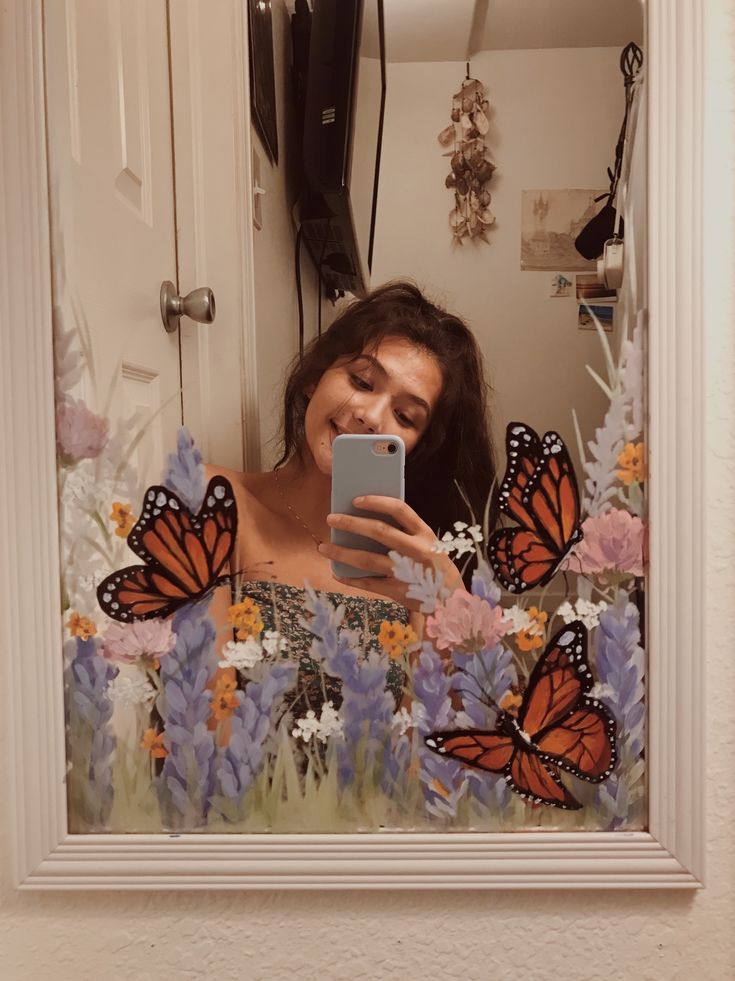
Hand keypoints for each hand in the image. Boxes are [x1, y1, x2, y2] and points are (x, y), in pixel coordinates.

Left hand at [317, 495, 464, 610]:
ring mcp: (406, 572)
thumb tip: (367, 522)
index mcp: (425, 534)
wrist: (451, 601)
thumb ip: (406, 534)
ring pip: (367, 559)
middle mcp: (416, 551)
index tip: (355, 500)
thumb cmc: (434, 568)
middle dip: (351, 524)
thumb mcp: (429, 545)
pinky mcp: (398, 591)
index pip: (400, 510)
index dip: (376, 502)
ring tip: (324, 547)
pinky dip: (350, 578)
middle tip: (331, 519)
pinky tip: (336, 573)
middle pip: (379, 532)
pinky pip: (368, 583)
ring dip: (342, 553)